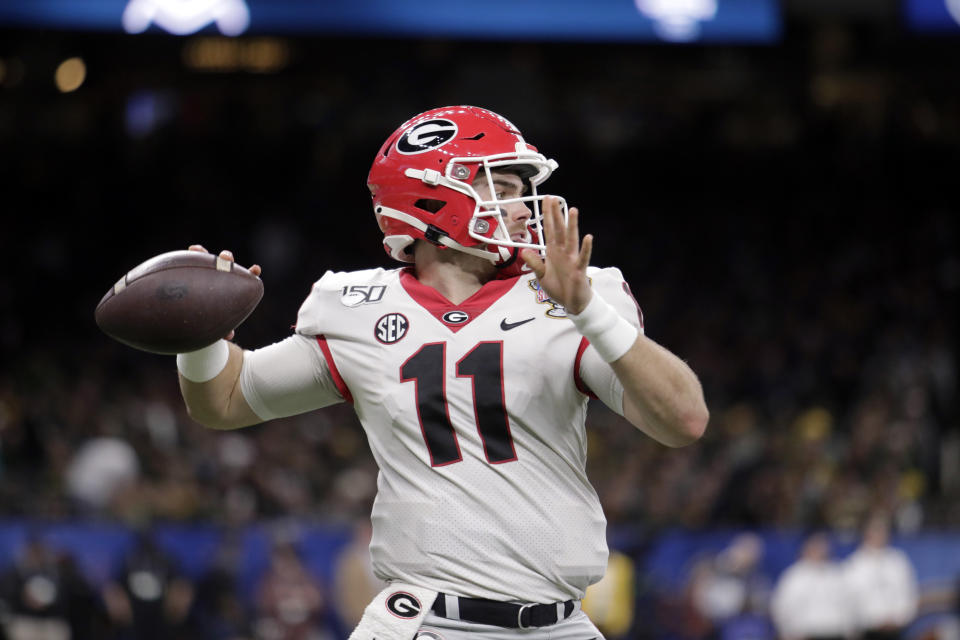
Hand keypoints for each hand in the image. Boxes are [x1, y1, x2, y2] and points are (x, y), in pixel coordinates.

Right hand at [188, 244, 261, 339]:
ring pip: (206, 260)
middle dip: (226, 259)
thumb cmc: (214, 321)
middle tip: (225, 258)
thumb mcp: (220, 326)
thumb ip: (225, 329)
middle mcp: (221, 277)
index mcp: (232, 288)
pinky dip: (192, 256)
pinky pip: (191, 263)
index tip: (255, 269)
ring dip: (204, 254)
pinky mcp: (193, 272)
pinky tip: (189, 250)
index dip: (251, 273)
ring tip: (197, 250)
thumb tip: (229, 336)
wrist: (198, 318)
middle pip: (226, 264)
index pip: (245, 278)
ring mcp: (207, 273)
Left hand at [520, 198, 592, 314]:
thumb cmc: (559, 288)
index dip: (548, 215)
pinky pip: (583, 257)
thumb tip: (523, 251)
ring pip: (571, 239)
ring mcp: (572, 259)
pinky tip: (589, 237)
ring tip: (573, 210)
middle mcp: (563, 252)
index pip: (550, 230)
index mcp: (553, 252)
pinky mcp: (579, 270)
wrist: (572, 303)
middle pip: (559, 230)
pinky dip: (586, 248)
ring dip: (572, 225)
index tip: (546, 200)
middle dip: (556, 215)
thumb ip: (535, 263)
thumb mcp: (541, 276)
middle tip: (554, 198)